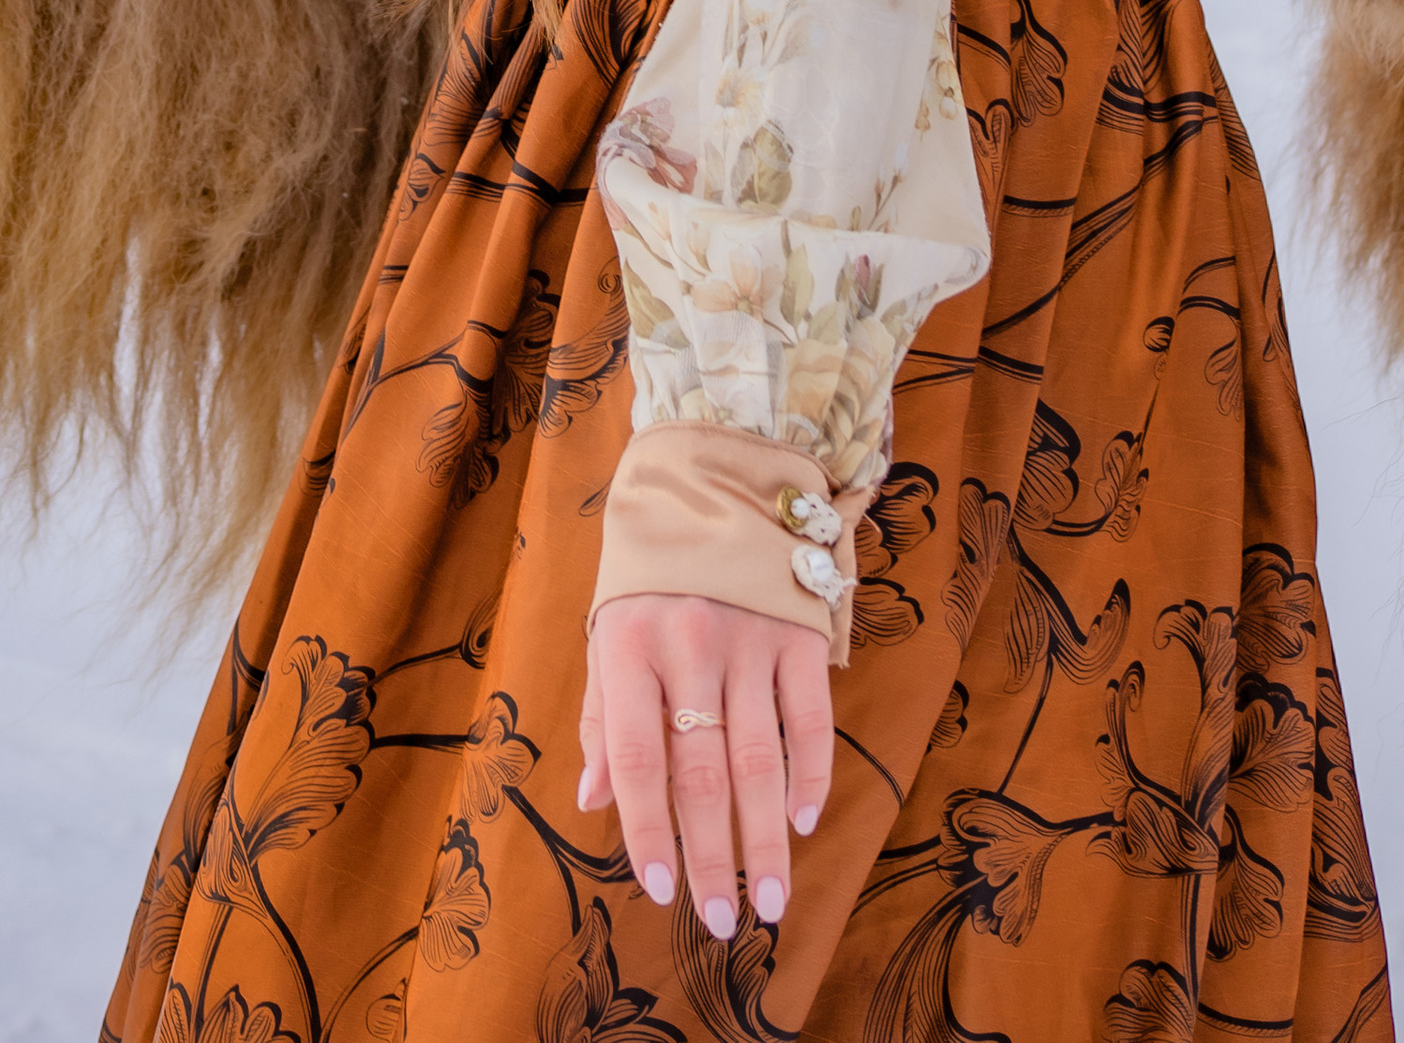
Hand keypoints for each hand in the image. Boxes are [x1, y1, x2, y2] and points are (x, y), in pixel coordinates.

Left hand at [578, 592, 831, 938]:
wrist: (711, 481)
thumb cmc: (648, 578)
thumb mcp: (607, 633)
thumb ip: (601, 717)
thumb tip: (593, 801)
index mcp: (628, 647)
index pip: (637, 759)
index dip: (646, 830)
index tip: (660, 892)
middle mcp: (687, 645)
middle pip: (701, 772)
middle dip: (711, 856)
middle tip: (719, 924)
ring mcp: (748, 639)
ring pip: (759, 759)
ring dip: (766, 839)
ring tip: (770, 903)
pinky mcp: (798, 633)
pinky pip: (809, 719)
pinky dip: (810, 776)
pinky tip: (804, 823)